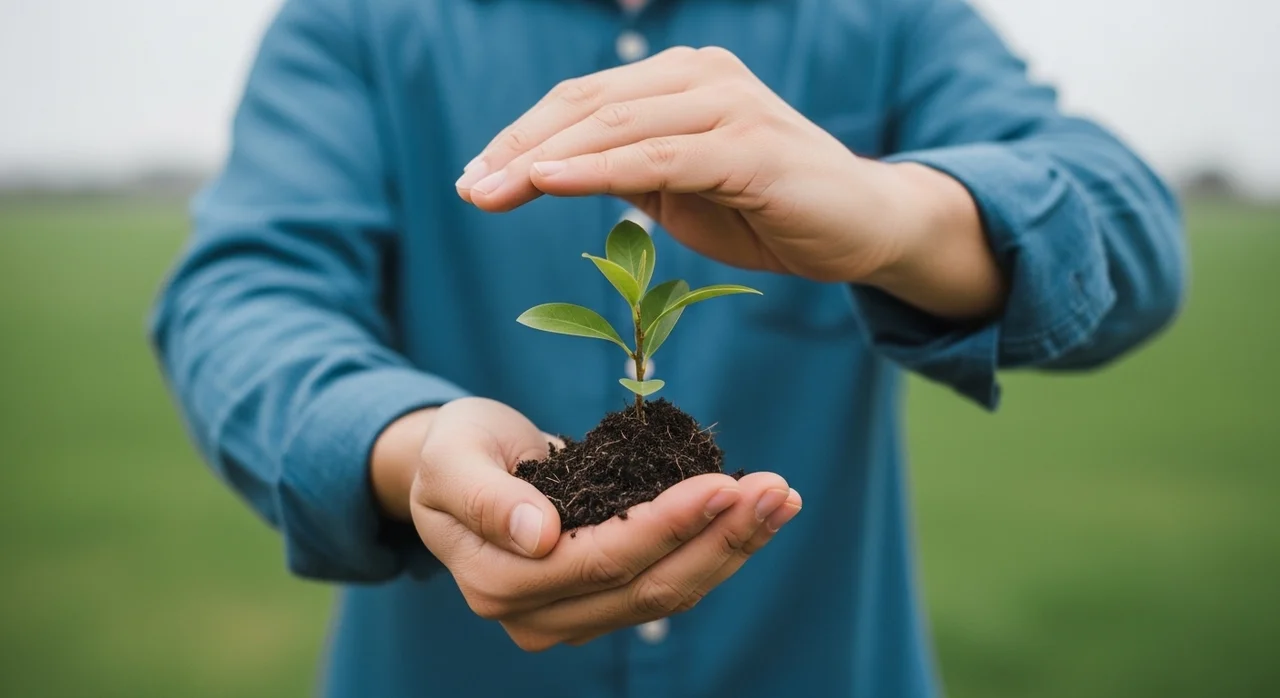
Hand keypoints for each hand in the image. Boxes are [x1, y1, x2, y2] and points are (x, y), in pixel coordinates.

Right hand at [401, 398, 801, 650]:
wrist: (459, 469)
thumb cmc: (454, 452)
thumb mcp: (452, 457)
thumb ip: (484, 496)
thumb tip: (537, 535)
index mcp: (499, 582)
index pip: (600, 559)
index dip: (665, 526)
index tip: (722, 485)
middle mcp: (539, 616)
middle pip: (647, 587)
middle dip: (719, 538)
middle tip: (776, 489)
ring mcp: (575, 616)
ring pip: (669, 593)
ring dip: (733, 547)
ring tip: (782, 499)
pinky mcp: (605, 600)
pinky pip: (670, 583)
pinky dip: (719, 549)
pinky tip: (759, 515)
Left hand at [455, 46, 1002, 319]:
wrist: (862, 228)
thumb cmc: (768, 210)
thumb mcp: (681, 189)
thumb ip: (627, 170)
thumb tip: (549, 172)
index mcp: (683, 79)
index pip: (586, 101)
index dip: (523, 136)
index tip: (477, 177)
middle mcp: (704, 77)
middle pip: (589, 105)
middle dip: (519, 147)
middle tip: (469, 187)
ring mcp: (729, 105)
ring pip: (616, 126)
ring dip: (543, 159)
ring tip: (490, 190)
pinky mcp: (749, 146)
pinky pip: (657, 157)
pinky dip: (596, 170)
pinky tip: (546, 184)